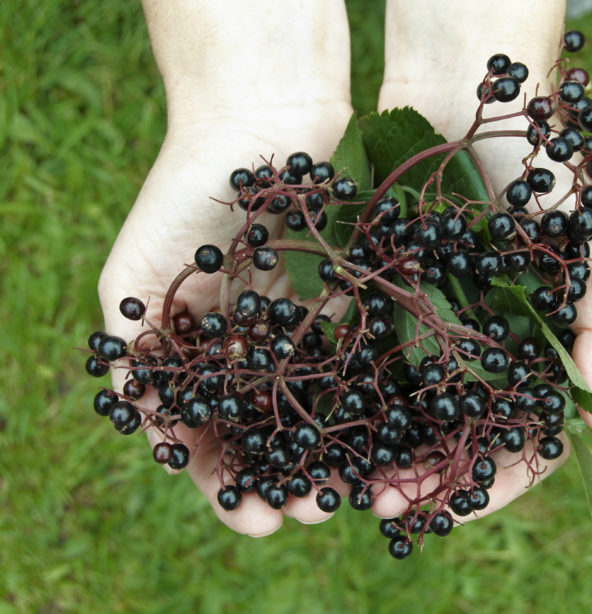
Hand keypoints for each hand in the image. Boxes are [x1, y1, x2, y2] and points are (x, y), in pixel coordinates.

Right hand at [99, 1, 352, 535]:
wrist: (254, 124)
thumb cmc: (182, 197)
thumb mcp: (135, 279)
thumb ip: (135, 351)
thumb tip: (143, 424)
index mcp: (201, 354)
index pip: (211, 436)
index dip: (228, 481)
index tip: (254, 521)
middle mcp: (252, 349)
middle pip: (270, 429)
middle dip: (288, 477)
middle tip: (311, 515)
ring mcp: (300, 326)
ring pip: (319, 403)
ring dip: (332, 450)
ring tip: (348, 491)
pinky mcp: (346, 298)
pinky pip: (357, 355)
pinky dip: (365, 395)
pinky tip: (382, 433)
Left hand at [369, 0, 591, 519]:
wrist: (463, 97)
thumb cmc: (540, 169)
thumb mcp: (590, 244)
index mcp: (530, 354)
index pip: (517, 442)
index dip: (487, 483)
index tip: (445, 506)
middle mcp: (474, 351)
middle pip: (446, 437)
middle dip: (413, 476)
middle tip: (374, 504)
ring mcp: (422, 326)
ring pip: (394, 408)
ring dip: (365, 449)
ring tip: (331, 481)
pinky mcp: (375, 296)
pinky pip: (352, 354)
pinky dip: (334, 390)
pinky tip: (306, 416)